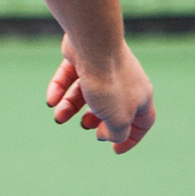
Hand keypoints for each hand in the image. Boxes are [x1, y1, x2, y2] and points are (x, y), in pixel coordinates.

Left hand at [45, 36, 154, 154]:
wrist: (92, 44)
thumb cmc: (108, 84)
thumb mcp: (118, 119)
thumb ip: (116, 133)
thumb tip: (107, 136)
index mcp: (141, 96)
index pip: (143, 121)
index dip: (131, 138)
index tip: (115, 151)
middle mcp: (125, 80)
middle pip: (113, 105)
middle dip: (97, 119)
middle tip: (85, 126)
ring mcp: (104, 67)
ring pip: (87, 92)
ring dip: (70, 107)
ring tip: (58, 116)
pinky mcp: (83, 56)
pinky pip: (71, 77)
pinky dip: (60, 89)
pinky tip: (51, 101)